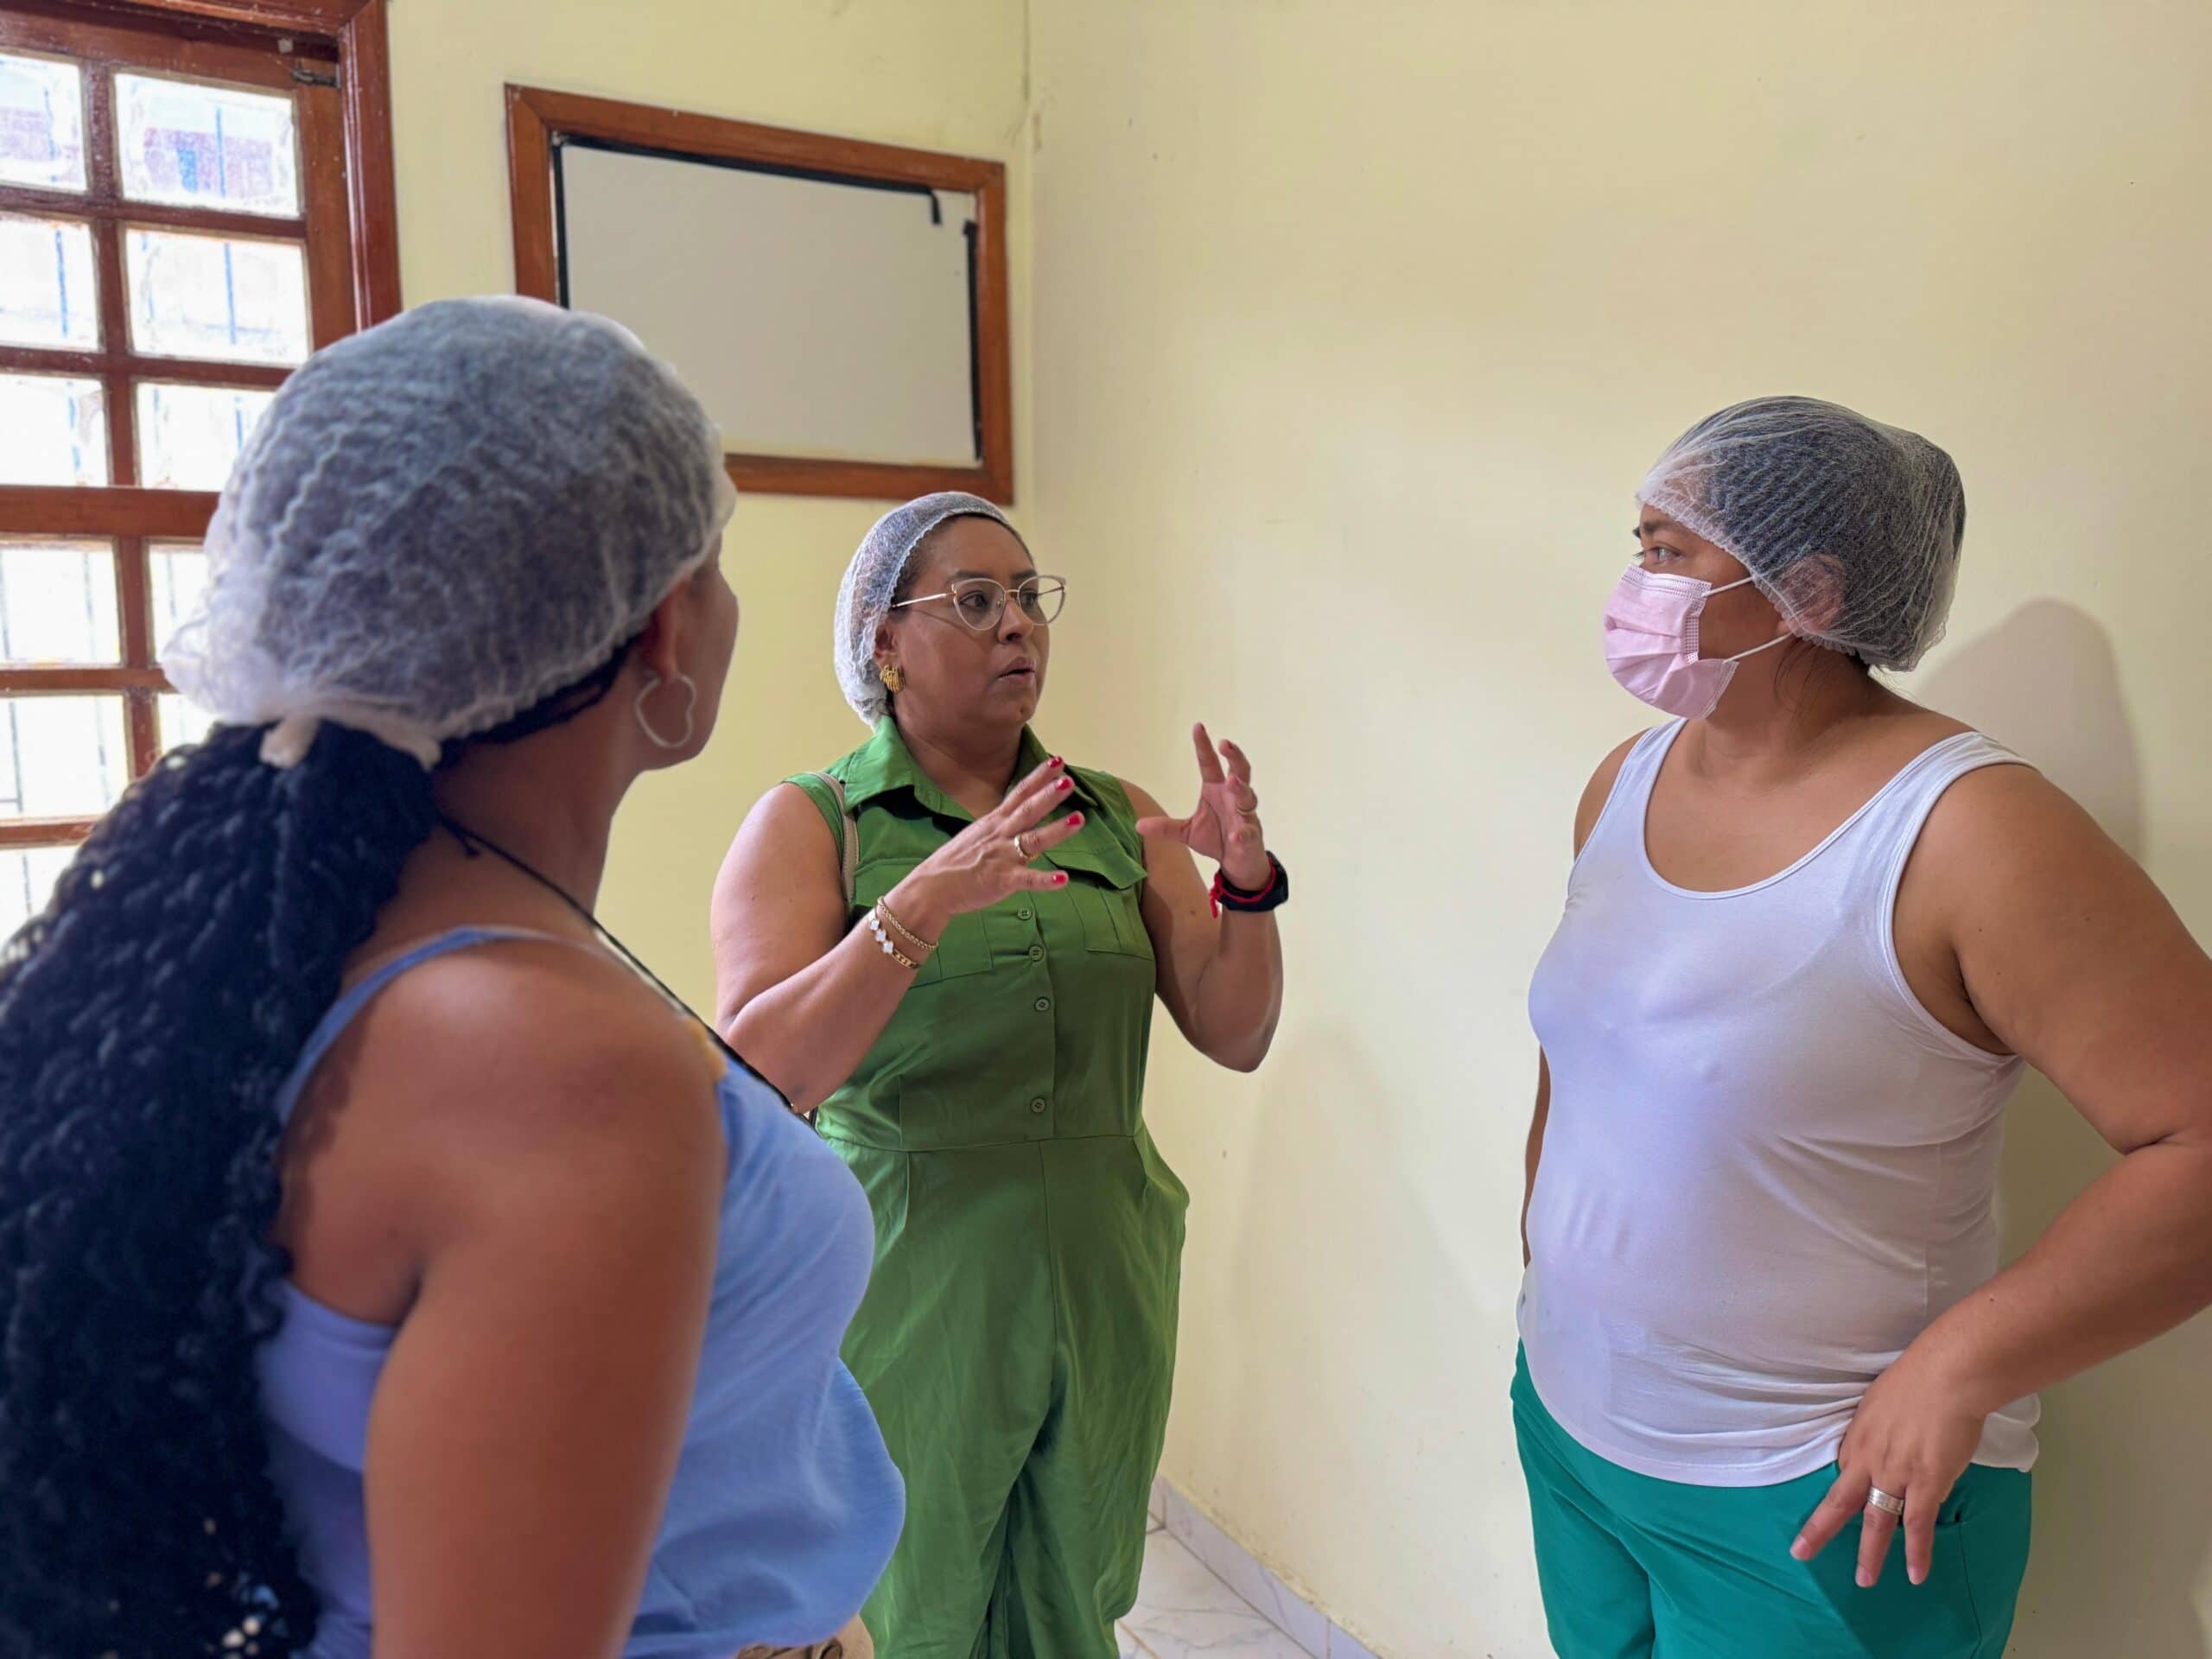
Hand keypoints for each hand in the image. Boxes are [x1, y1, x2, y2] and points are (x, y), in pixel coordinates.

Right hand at [895, 759, 1084, 933]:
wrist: (931, 887)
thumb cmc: (954, 862)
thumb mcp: (977, 834)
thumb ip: (1000, 826)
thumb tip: (1018, 819)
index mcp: (994, 822)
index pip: (1020, 794)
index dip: (1039, 777)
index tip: (1058, 762)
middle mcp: (1000, 835)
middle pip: (1028, 811)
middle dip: (1049, 796)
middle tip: (1068, 781)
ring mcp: (1002, 857)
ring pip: (1033, 840)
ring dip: (1057, 830)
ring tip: (1078, 819)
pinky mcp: (1002, 880)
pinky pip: (1027, 879)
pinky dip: (1045, 880)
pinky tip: (1063, 879)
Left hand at [1136, 724, 1270, 889]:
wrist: (1237, 863)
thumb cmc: (1216, 838)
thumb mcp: (1186, 832)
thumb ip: (1165, 827)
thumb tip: (1137, 825)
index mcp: (1215, 790)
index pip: (1210, 763)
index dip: (1204, 745)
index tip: (1198, 726)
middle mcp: (1232, 797)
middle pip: (1238, 771)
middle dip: (1233, 757)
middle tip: (1224, 743)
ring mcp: (1244, 815)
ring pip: (1247, 796)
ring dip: (1240, 788)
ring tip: (1230, 781)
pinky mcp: (1250, 835)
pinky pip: (1248, 832)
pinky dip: (1243, 833)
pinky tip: (1236, 835)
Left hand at [1790, 1351, 1988, 1588]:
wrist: (1947, 1375)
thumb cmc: (1919, 1378)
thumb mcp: (1882, 1399)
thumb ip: (1883, 1424)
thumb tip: (1892, 1432)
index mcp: (1857, 1436)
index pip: (1844, 1473)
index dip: (1844, 1491)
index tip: (1838, 1508)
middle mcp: (1869, 1459)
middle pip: (1839, 1501)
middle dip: (1819, 1530)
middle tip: (1802, 1553)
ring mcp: (1895, 1474)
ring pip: (1875, 1521)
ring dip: (1870, 1553)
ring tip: (1864, 1580)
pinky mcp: (1925, 1483)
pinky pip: (1917, 1525)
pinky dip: (1916, 1552)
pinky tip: (1915, 1575)